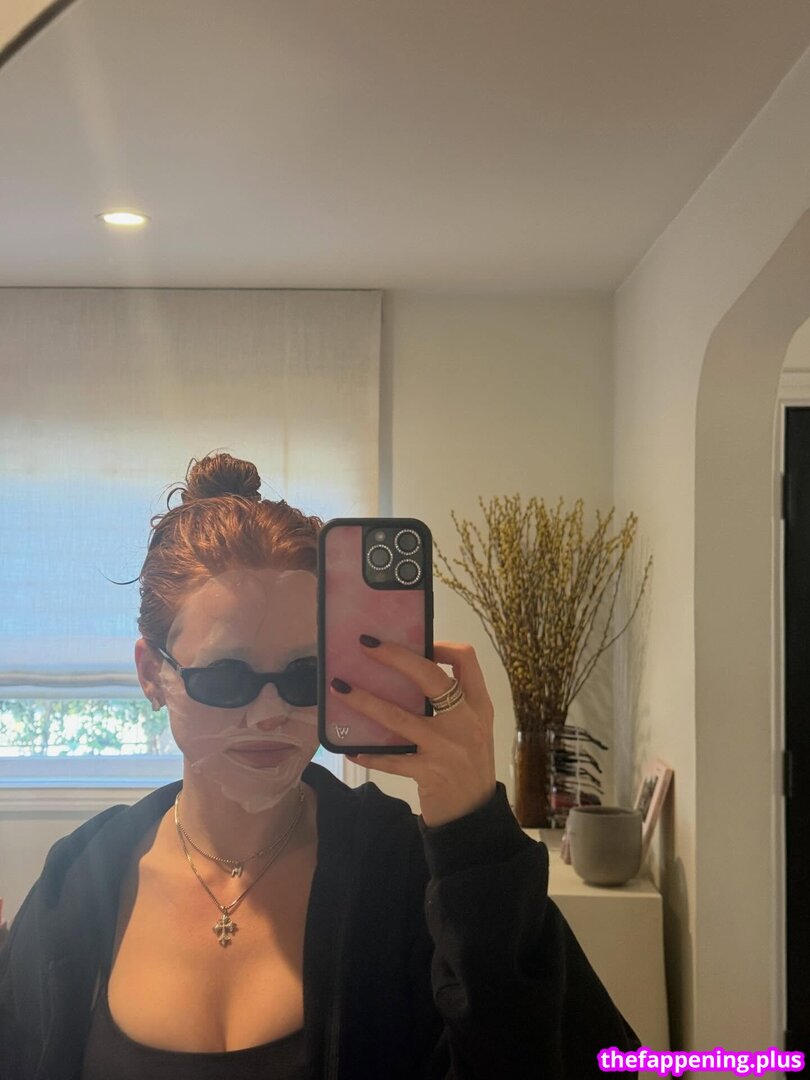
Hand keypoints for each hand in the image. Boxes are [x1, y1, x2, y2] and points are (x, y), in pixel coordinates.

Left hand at [332, 638, 496, 826]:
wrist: (475, 817)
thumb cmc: (469, 766)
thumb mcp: (472, 729)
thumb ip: (452, 705)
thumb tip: (407, 675)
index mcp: (479, 706)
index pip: (466, 660)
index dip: (440, 644)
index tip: (418, 641)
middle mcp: (466, 722)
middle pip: (431, 677)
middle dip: (396, 657)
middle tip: (366, 646)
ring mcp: (447, 748)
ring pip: (400, 716)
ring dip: (365, 700)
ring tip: (340, 688)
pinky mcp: (428, 773)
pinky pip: (391, 759)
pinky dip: (369, 753)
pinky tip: (350, 747)